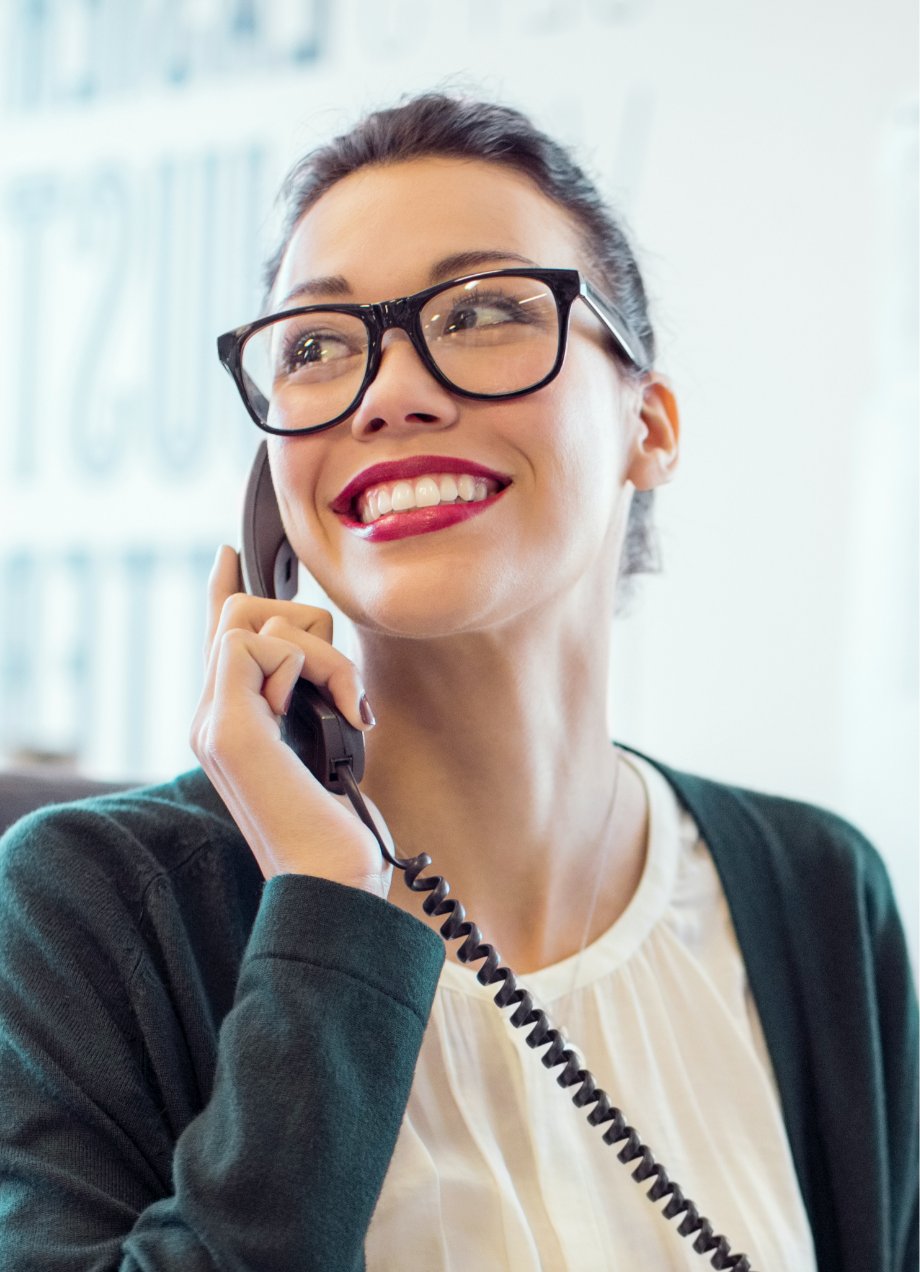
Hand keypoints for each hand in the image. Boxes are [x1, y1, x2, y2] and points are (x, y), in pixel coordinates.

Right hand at [190, 545, 392, 898]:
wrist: (333, 882)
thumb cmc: (340, 829)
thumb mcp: (330, 747)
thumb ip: (311, 701)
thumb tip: (319, 658)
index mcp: (233, 722)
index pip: (218, 641)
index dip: (222, 592)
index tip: (229, 556)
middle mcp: (211, 718)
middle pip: (241, 612)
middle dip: (310, 628)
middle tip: (344, 690)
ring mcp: (211, 722)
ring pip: (257, 619)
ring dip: (327, 657)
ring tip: (349, 710)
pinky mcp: (226, 728)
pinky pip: (261, 644)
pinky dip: (318, 669)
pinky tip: (337, 713)